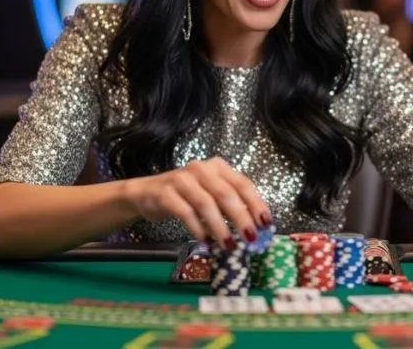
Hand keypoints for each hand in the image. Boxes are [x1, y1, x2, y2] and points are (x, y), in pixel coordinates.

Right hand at [124, 157, 270, 247]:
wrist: (146, 194)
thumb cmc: (186, 196)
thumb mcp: (211, 195)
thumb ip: (231, 205)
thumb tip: (255, 227)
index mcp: (218, 167)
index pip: (243, 184)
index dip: (256, 204)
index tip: (266, 223)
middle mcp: (201, 169)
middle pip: (226, 193)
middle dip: (241, 217)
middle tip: (251, 238)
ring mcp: (182, 179)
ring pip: (206, 203)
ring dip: (220, 226)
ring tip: (229, 244)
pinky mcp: (165, 193)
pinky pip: (185, 212)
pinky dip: (197, 228)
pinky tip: (204, 241)